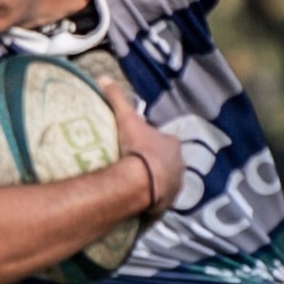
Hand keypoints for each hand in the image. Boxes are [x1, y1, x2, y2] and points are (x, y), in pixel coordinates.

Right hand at [101, 82, 185, 219]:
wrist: (141, 182)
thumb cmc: (137, 147)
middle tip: (135, 166)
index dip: (151, 141)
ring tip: (136, 185)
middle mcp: (180, 166)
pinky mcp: (168, 205)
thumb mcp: (126, 118)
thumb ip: (117, 98)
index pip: (164, 140)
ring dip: (155, 183)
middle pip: (167, 162)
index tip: (137, 145)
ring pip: (166, 182)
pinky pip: (159, 201)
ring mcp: (176, 187)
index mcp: (173, 145)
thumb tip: (103, 77)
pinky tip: (138, 200)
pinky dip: (151, 200)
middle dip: (156, 163)